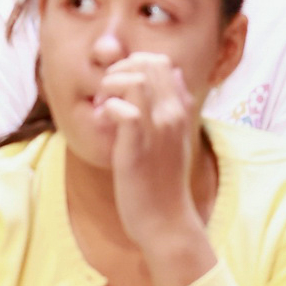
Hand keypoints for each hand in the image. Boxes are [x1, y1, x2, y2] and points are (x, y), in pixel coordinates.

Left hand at [94, 52, 213, 283]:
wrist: (166, 221)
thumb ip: (178, 105)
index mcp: (182, 110)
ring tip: (105, 106)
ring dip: (113, 86)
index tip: (121, 86)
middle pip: (148, 65)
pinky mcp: (137, 149)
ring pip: (137, 80)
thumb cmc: (165, 181)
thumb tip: (176, 74)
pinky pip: (124, 111)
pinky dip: (109, 110)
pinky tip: (103, 123)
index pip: (163, 63)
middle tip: (108, 94)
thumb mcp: (178, 137)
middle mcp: (173, 115)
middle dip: (120, 71)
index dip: (136, 65)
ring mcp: (157, 130)